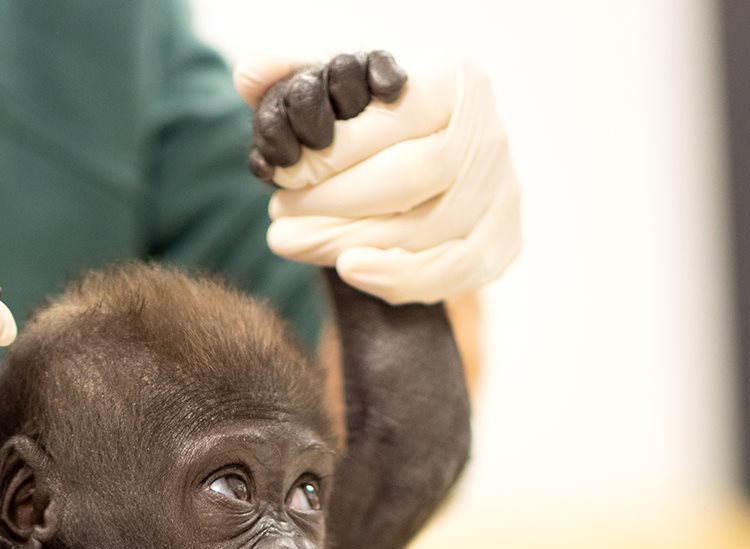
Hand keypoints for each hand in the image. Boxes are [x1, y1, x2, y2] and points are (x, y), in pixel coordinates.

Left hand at [236, 54, 521, 304]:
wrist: (428, 179)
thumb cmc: (375, 133)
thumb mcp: (338, 98)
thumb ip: (295, 80)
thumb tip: (247, 72)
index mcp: (455, 79)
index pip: (395, 118)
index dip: (335, 151)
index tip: (283, 172)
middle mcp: (488, 133)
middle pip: (410, 177)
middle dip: (334, 200)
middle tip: (279, 213)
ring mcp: (501, 192)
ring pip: (423, 230)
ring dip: (348, 241)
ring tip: (292, 240)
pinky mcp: (502, 243)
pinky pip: (447, 271)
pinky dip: (395, 277)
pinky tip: (346, 269)